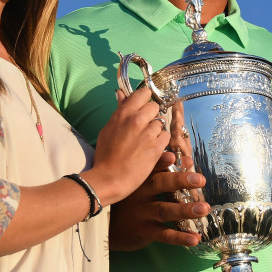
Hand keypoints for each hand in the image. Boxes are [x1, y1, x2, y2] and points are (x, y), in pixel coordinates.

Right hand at [85, 89, 170, 205]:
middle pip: (154, 106)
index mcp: (123, 113)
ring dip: (156, 130)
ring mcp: (148, 133)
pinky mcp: (156, 147)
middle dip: (151, 115)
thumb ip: (119, 110)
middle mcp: (137, 119)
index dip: (145, 99)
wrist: (110, 178)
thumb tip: (121, 93)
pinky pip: (166, 136)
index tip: (144, 106)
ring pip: (161, 122)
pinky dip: (161, 142)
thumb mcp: (107, 129)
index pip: (144, 93)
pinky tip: (151, 149)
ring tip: (146, 141)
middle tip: (144, 127)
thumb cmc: (105, 155)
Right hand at [108, 151, 209, 250]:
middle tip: (200, 179)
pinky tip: (195, 239)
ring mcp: (141, 213)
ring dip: (185, 210)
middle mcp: (140, 194)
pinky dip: (180, 238)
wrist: (109, 227)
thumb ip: (164, 172)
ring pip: (164, 210)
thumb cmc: (131, 200)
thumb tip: (189, 161)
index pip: (153, 166)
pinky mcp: (145, 231)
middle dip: (180, 181)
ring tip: (204, 208)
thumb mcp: (142, 184)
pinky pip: (164, 235)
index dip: (163, 160)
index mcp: (141, 179)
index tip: (176, 156)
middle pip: (159, 184)